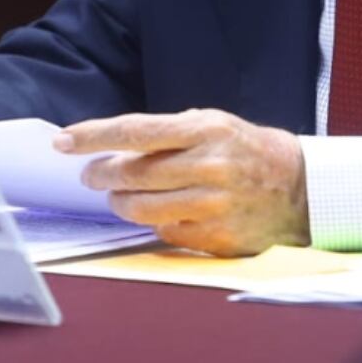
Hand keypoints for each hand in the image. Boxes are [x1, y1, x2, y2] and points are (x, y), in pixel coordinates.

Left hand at [57, 108, 308, 255]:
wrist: (299, 188)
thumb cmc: (244, 149)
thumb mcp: (212, 125)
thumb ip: (167, 135)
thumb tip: (113, 148)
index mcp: (206, 129)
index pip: (136, 131)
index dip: (94, 136)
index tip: (62, 141)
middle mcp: (210, 166)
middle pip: (133, 174)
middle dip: (101, 174)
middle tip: (89, 174)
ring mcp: (214, 204)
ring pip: (142, 208)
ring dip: (119, 202)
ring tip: (116, 195)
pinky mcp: (217, 237)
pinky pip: (165, 232)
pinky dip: (152, 222)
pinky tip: (156, 212)